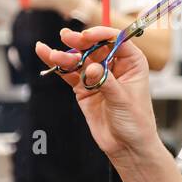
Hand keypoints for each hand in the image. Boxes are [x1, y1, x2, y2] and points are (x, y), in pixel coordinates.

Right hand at [34, 26, 160, 158]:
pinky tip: (45, 54)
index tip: (87, 36)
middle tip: (66, 37)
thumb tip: (92, 68)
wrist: (126, 146)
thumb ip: (106, 82)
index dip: (101, 35)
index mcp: (132, 62)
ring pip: (79, 59)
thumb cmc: (136, 122)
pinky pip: (69, 73)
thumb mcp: (123, 100)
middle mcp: (114, 66)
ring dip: (65, 55)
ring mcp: (97, 76)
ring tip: (51, 54)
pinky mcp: (83, 88)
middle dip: (79, 41)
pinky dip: (57, 66)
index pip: (116, 40)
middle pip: (94, 47)